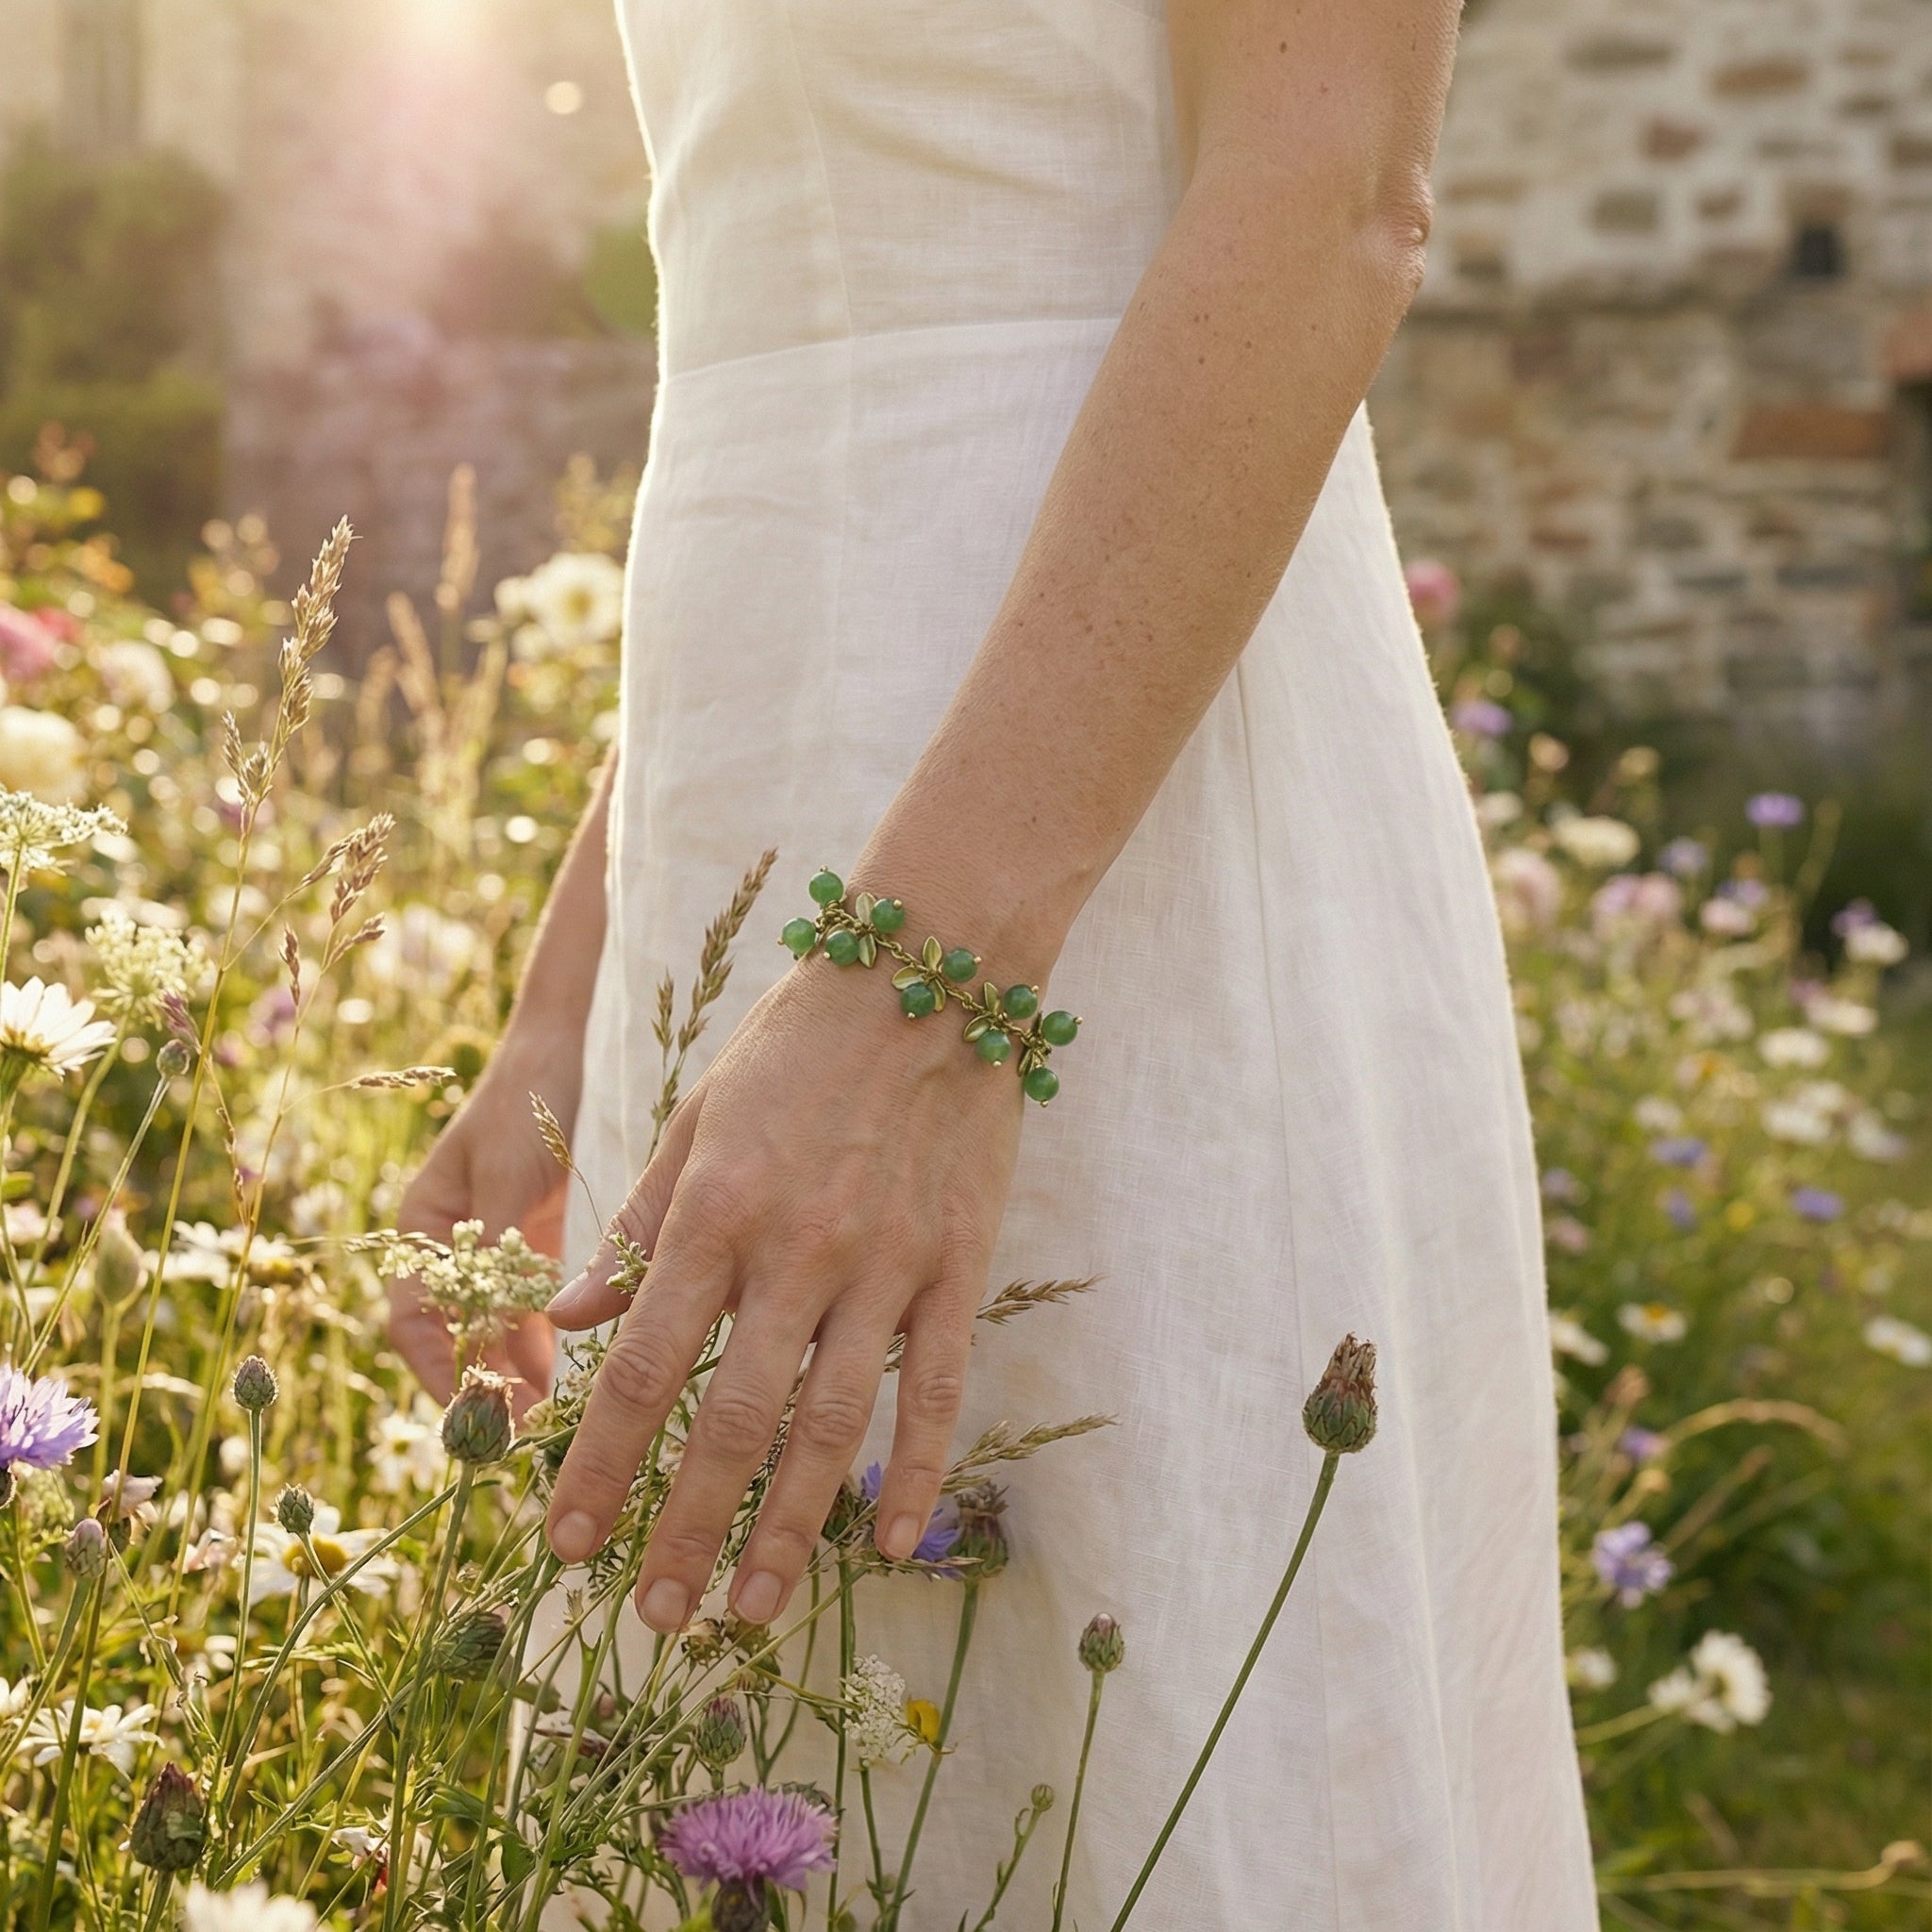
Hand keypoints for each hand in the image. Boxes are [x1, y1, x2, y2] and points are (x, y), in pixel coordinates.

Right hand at [388, 1028, 575, 1416]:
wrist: (562, 1050)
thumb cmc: (524, 1103)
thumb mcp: (511, 1176)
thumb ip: (500, 1253)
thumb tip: (491, 1338)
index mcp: (421, 1227)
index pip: (413, 1319)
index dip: (439, 1370)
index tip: (471, 1412)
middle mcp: (449, 1245)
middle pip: (452, 1332)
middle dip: (479, 1385)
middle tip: (519, 1432)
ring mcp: (489, 1246)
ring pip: (492, 1326)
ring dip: (513, 1371)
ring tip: (547, 1418)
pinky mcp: (530, 1242)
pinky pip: (527, 1306)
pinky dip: (542, 1342)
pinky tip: (568, 1375)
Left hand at [542, 956, 1024, 1631]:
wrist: (931, 975)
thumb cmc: (796, 1042)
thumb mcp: (695, 1116)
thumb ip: (637, 1223)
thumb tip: (568, 1314)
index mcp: (714, 1210)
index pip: (637, 1366)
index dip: (595, 1463)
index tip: (562, 1539)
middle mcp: (795, 1250)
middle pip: (729, 1420)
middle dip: (683, 1528)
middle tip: (653, 1617)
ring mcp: (886, 1265)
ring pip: (831, 1425)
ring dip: (789, 1529)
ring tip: (754, 1610)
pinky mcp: (959, 1267)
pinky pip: (940, 1389)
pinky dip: (917, 1472)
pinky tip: (893, 1544)